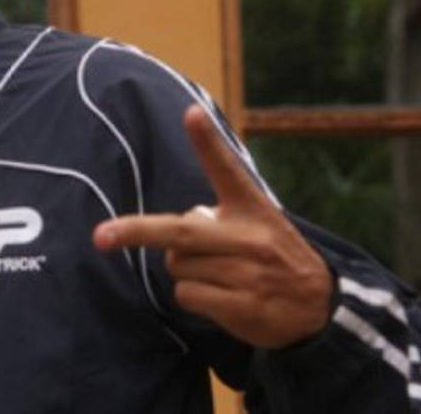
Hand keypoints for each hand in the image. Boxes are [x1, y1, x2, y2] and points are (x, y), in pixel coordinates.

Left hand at [92, 104, 332, 348]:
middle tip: (101, 236)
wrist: (318, 307)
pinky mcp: (242, 306)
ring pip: (178, 266)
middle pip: (179, 232)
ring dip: (183, 271)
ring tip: (217, 274)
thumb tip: (169, 238)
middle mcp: (249, 237)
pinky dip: (192, 296)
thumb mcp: (257, 225)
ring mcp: (247, 273)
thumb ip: (216, 219)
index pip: (227, 169)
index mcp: (252, 208)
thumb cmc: (273, 258)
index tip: (191, 113)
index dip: (208, 142)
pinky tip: (220, 297)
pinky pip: (187, 295)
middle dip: (135, 232)